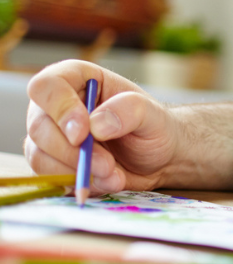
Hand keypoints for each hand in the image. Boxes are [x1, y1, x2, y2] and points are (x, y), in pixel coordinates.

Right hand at [25, 60, 181, 192]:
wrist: (160, 158)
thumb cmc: (155, 128)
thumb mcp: (153, 114)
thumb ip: (129, 110)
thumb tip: (95, 125)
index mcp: (78, 79)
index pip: (47, 86)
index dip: (60, 109)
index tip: (83, 134)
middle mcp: (57, 106)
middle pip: (40, 127)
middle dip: (73, 152)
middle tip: (107, 165)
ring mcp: (52, 136)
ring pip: (40, 156)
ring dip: (77, 171)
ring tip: (114, 175)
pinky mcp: (54, 163)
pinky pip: (50, 177)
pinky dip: (77, 184)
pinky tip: (106, 182)